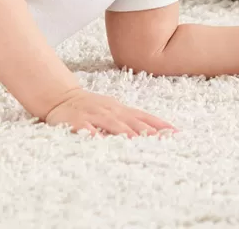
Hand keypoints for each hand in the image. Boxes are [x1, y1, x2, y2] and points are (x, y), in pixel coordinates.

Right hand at [44, 88, 177, 137]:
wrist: (61, 97)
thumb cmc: (92, 108)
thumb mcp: (114, 110)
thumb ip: (133, 121)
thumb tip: (159, 133)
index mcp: (120, 109)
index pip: (143, 117)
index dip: (159, 124)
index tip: (176, 134)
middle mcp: (109, 111)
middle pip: (130, 121)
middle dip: (146, 131)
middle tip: (163, 141)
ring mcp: (93, 115)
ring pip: (110, 123)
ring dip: (123, 132)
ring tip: (136, 141)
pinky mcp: (76, 121)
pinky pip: (86, 128)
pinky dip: (93, 134)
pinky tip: (99, 141)